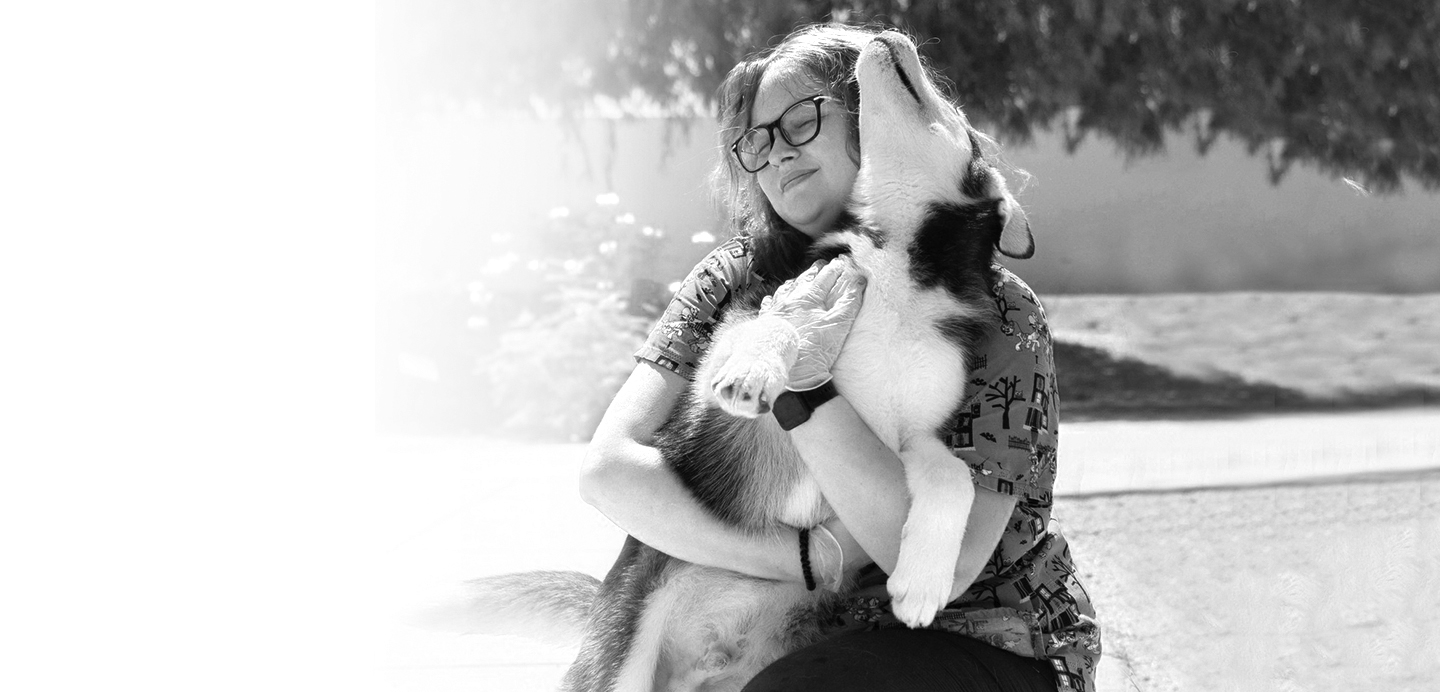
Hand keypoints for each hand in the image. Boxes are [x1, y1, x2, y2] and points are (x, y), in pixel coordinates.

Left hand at [759, 256, 866, 390]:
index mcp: (808, 297)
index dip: (835, 268)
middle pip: (804, 280)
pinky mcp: (766, 325)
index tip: (842, 262)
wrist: (786, 370)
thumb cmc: (814, 349)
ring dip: (794, 282)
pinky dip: (774, 300)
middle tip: (822, 265)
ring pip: (785, 290)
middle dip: (815, 271)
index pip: (825, 277)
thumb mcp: (838, 326)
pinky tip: (773, 299)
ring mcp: (776, 311)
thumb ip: (849, 302)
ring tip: (799, 279)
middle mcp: (790, 300)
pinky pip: (769, 306)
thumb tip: (859, 280)